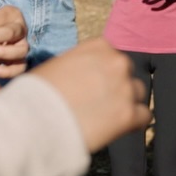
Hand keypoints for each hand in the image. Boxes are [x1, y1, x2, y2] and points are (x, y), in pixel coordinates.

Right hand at [29, 38, 150, 151]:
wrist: (32, 122)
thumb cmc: (34, 94)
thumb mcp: (56, 66)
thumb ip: (78, 66)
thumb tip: (82, 77)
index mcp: (98, 46)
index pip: (111, 57)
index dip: (103, 74)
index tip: (92, 86)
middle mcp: (116, 63)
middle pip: (126, 74)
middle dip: (116, 87)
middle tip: (98, 104)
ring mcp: (125, 88)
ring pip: (137, 93)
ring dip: (125, 104)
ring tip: (105, 118)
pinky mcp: (129, 115)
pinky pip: (144, 116)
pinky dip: (133, 123)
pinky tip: (118, 129)